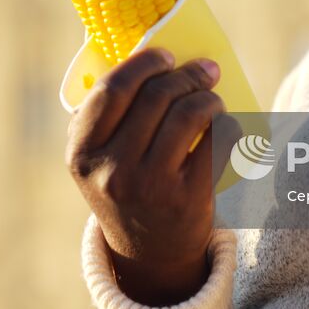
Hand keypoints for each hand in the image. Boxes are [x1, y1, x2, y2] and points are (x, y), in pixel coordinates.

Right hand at [66, 47, 240, 305]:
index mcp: (82, 153)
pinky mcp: (188, 199)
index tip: (166, 56)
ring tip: (213, 98)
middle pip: (155, 96)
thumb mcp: (99, 158)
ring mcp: (150, 186)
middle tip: (204, 70)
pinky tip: (225, 124)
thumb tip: (144, 53)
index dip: (143, 64)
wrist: (149, 254)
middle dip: (185, 75)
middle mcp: (112, 170)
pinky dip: (227, 124)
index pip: (112, 90)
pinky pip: (217, 141)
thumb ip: (107, 114)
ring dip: (208, 96)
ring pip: (188, 114)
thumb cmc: (126, 186)